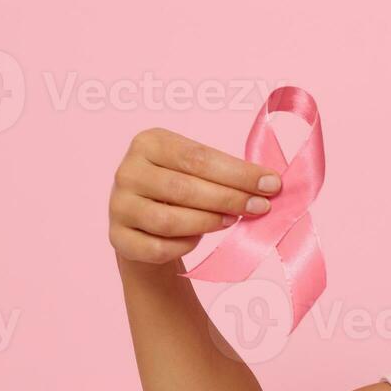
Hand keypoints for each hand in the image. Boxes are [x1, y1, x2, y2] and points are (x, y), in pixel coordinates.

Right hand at [108, 127, 283, 264]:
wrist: (144, 225)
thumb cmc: (179, 192)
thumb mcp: (197, 172)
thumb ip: (226, 173)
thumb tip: (271, 183)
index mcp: (149, 143)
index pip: (198, 157)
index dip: (238, 173)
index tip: (272, 184)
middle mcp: (128, 171)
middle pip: (184, 188)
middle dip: (229, 198)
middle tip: (261, 207)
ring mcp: (119, 205)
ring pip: (169, 221)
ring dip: (208, 222)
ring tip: (232, 221)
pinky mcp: (118, 238)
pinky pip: (158, 247)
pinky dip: (184, 245)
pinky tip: (198, 239)